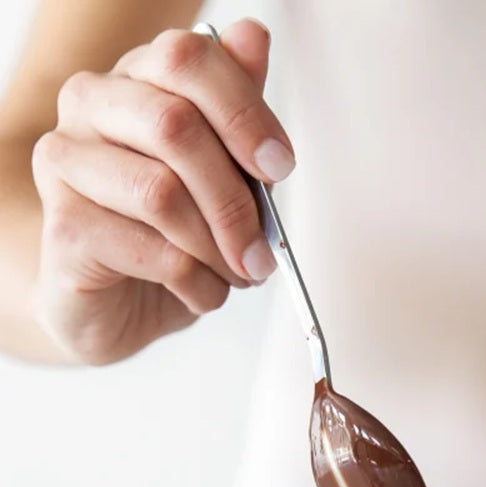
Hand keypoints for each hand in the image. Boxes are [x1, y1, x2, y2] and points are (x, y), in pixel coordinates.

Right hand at [31, 19, 291, 363]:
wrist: (118, 306)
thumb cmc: (170, 236)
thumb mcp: (223, 176)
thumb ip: (236, 115)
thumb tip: (253, 38)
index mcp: (137, 80)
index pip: (188, 58)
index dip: (244, 112)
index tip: (279, 165)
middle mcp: (91, 107)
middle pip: (176, 127)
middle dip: (235, 200)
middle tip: (263, 251)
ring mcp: (67, 163)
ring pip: (161, 194)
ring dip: (218, 249)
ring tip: (237, 274)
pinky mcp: (64, 227)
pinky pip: (152, 251)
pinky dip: (197, 282)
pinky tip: (203, 292)